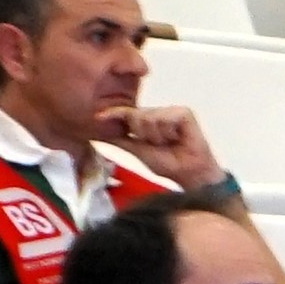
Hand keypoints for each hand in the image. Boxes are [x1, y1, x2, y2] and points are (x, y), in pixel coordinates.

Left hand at [97, 101, 224, 190]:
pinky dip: (167, 131)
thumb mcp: (136, 151)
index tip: (99, 117)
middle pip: (136, 114)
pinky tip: (177, 138)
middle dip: (142, 134)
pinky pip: (164, 117)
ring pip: (148, 116)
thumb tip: (96, 133)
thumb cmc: (165, 164)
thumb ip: (119, 140)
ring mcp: (171, 111)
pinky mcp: (184, 112)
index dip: (115, 114)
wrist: (188, 172)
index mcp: (147, 121)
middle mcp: (159, 113)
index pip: (127, 113)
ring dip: (156, 136)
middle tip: (158, 145)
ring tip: (170, 143)